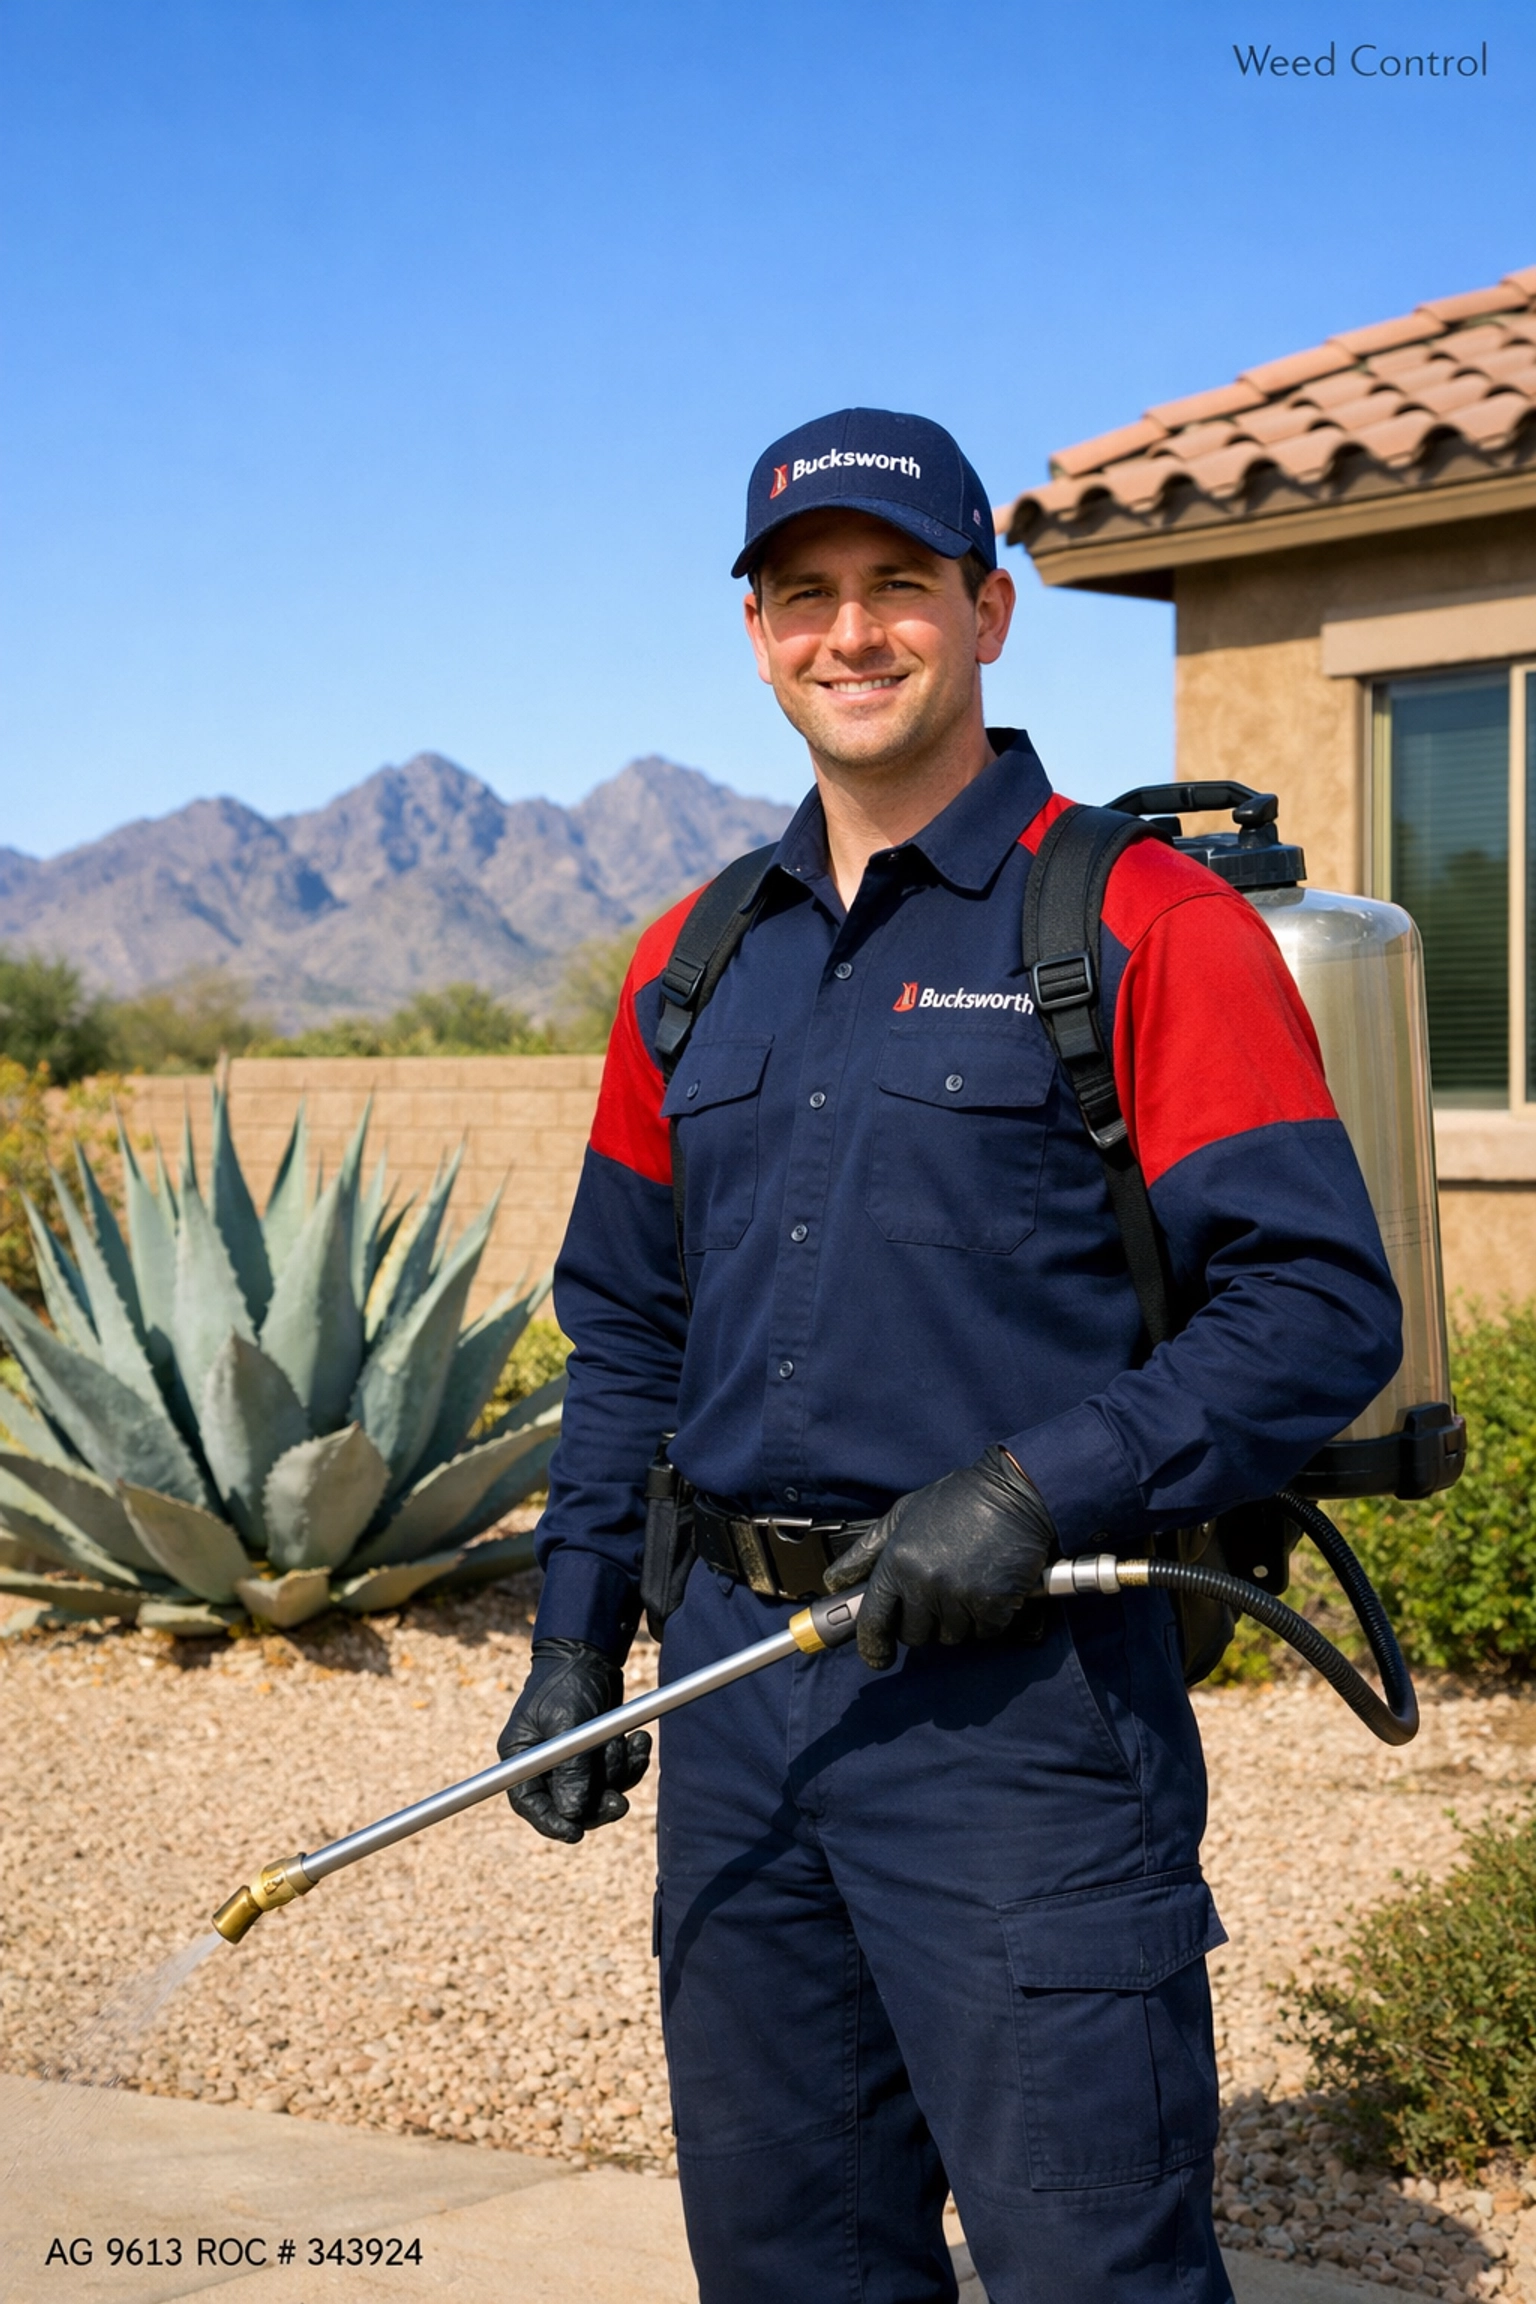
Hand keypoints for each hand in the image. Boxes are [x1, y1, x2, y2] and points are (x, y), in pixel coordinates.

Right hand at [496, 1638, 651, 1842]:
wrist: (591, 1653)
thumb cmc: (569, 1682)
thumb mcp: (568, 1723)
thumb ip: (571, 1770)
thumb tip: (573, 1815)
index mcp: (522, 1756)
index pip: (529, 1802)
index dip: (550, 1823)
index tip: (574, 1834)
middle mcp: (545, 1762)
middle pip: (568, 1804)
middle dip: (596, 1804)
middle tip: (619, 1804)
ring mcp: (573, 1759)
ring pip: (599, 1789)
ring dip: (617, 1771)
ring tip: (625, 1742)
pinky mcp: (597, 1752)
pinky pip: (617, 1773)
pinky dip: (631, 1760)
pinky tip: (639, 1740)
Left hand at [825, 1447, 1054, 1669]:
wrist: (1013, 1494)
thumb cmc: (957, 1500)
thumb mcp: (903, 1515)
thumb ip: (867, 1550)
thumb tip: (835, 1581)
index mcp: (898, 1562)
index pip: (874, 1621)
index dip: (872, 1645)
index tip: (877, 1656)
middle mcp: (925, 1583)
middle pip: (914, 1636)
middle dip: (923, 1624)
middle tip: (936, 1598)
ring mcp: (960, 1597)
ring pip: (950, 1637)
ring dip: (956, 1622)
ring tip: (964, 1586)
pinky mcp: (993, 1605)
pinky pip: (983, 1633)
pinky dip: (986, 1620)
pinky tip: (987, 1591)